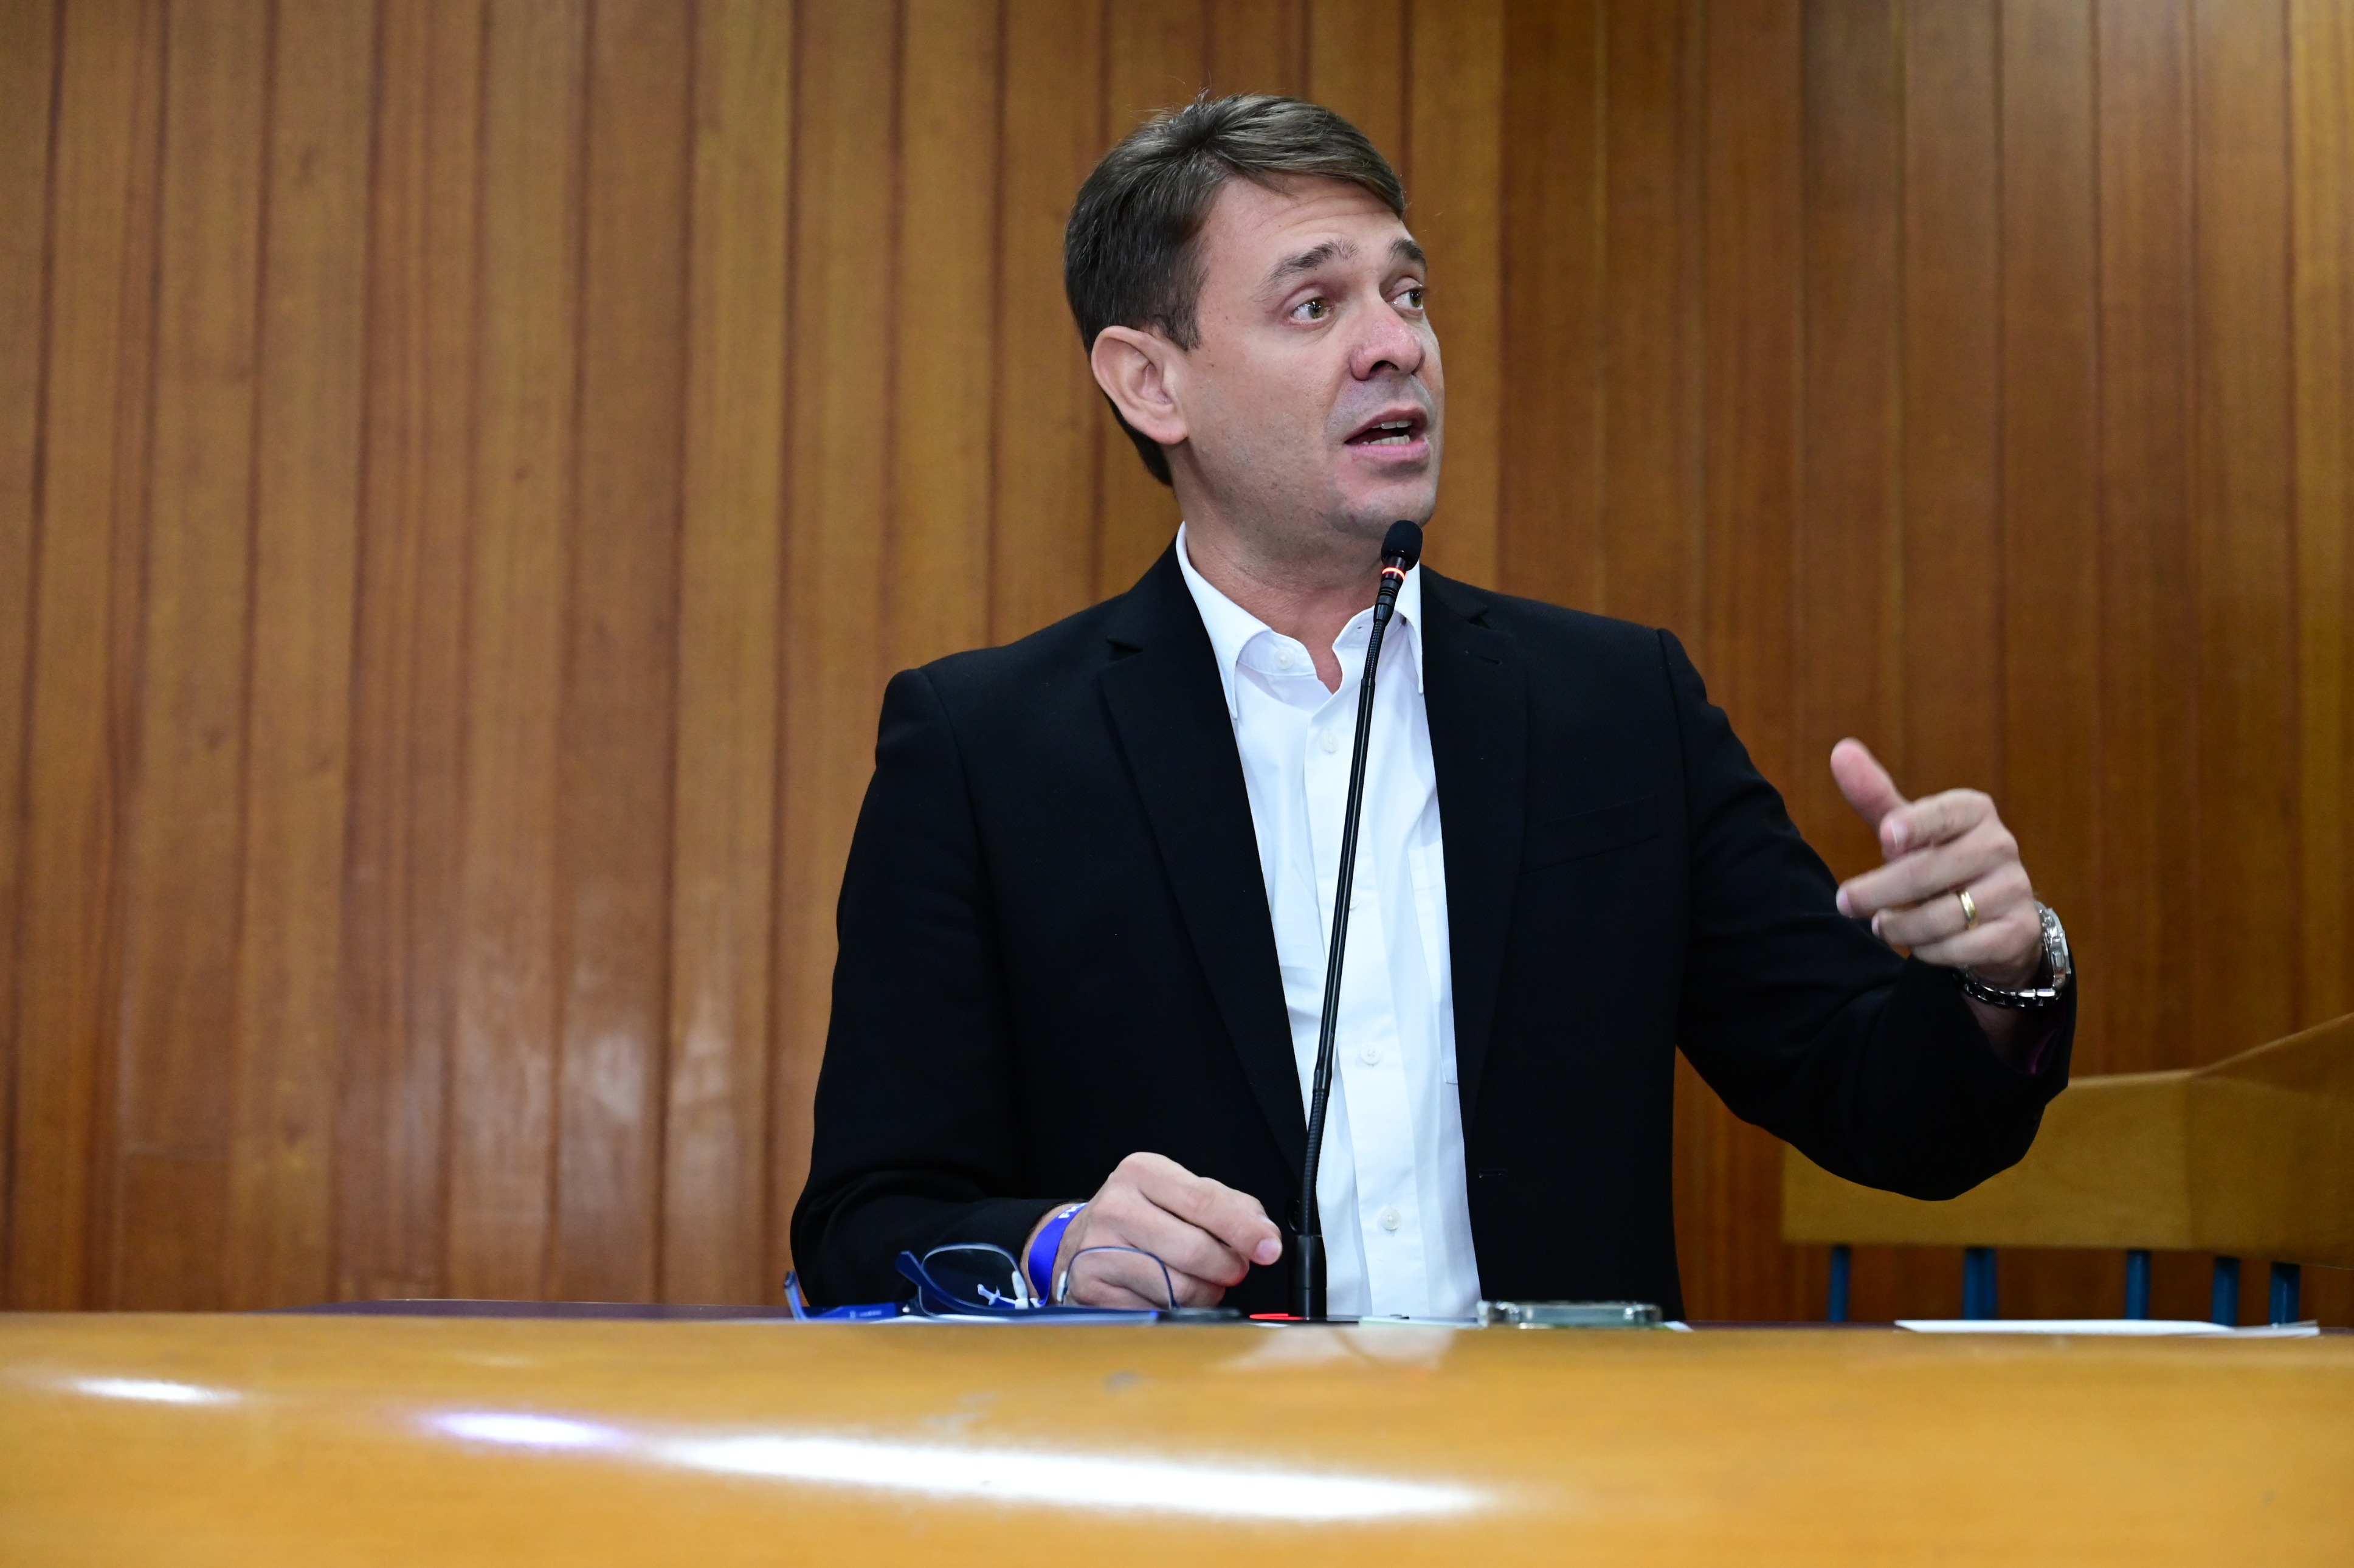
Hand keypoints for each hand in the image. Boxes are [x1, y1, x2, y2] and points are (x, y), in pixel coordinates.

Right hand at [1028, 1152, 1281, 1308]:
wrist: (1080, 1242)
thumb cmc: (1139, 1218)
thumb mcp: (1179, 1194)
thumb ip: (1227, 1206)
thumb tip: (1264, 1235)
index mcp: (1142, 1173)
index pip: (1204, 1201)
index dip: (1244, 1229)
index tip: (1268, 1248)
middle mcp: (1116, 1207)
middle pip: (1195, 1249)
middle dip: (1226, 1268)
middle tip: (1230, 1270)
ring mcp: (1099, 1249)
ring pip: (1179, 1287)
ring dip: (1204, 1294)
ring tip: (1197, 1281)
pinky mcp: (1092, 1289)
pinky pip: (1156, 1311)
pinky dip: (1173, 1310)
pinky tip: (1165, 1294)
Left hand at [1828, 739, 2040, 987]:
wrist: (1996, 916)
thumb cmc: (1939, 861)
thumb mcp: (1908, 829)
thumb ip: (1875, 796)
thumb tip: (1841, 750)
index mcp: (1973, 811)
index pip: (1943, 814)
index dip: (1916, 825)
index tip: (1887, 837)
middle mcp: (2000, 845)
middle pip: (1926, 873)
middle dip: (1877, 892)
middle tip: (1845, 902)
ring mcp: (2015, 889)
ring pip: (1940, 917)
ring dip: (1899, 928)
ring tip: (1883, 926)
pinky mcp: (2018, 931)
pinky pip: (1960, 948)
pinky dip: (1929, 951)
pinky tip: (1920, 944)